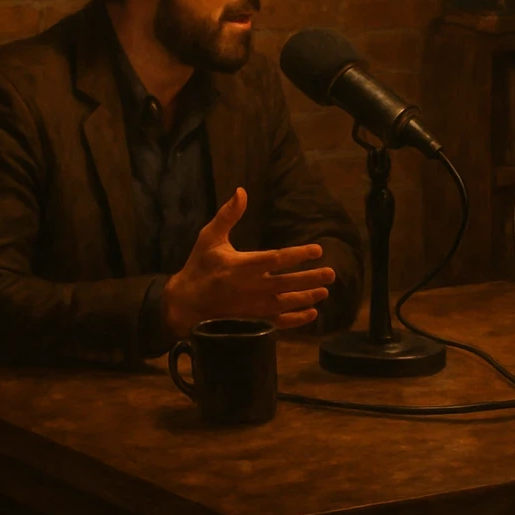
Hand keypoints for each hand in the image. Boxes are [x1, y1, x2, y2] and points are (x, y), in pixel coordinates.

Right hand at [162, 187, 335, 338]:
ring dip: (306, 298)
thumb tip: (241, 191)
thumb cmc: (199, 266)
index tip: (317, 250)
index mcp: (240, 266)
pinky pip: (277, 323)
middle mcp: (248, 288)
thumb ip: (228, 216)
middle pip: (285, 283)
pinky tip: (311, 313)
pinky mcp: (250, 322)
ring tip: (325, 291)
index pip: (275, 259)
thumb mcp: (209, 238)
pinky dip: (295, 320)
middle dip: (310, 278)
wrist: (183, 303)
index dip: (298, 255)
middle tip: (331, 273)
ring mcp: (250, 308)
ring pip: (284, 304)